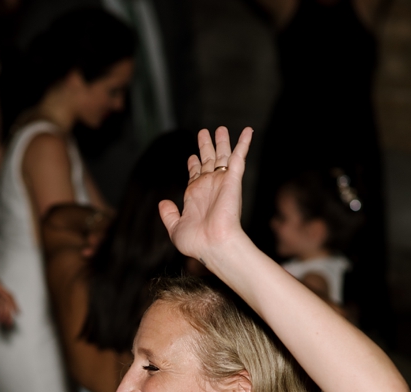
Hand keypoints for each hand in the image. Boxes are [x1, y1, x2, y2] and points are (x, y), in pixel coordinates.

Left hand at [159, 127, 253, 264]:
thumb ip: (168, 214)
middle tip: (203, 132)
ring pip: (223, 155)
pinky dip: (243, 143)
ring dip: (222, 141)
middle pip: (208, 161)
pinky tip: (247, 130)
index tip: (193, 156)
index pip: (195, 175)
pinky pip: (239, 156)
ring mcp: (221, 182)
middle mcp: (209, 186)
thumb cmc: (197, 242)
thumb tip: (162, 202)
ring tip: (219, 128)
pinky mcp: (233, 180)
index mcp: (195, 196)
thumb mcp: (175, 228)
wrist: (214, 244)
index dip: (194, 164)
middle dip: (206, 147)